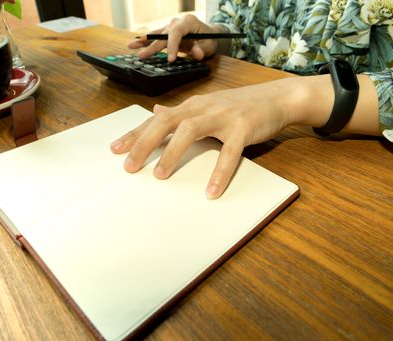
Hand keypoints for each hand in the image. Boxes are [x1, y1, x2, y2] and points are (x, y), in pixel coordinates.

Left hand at [111, 78, 304, 198]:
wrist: (277, 97)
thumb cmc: (240, 105)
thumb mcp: (207, 105)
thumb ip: (181, 112)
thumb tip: (156, 111)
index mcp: (192, 106)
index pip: (157, 119)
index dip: (135, 134)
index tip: (115, 150)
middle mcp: (203, 108)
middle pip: (166, 122)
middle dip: (144, 143)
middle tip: (129, 166)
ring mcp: (223, 116)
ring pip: (190, 130)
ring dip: (172, 153)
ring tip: (159, 175)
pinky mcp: (243, 128)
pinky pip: (229, 152)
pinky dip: (219, 172)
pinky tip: (211, 191)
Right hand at [128, 14, 223, 61]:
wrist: (208, 35)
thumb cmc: (209, 39)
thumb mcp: (209, 45)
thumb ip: (202, 50)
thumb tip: (197, 54)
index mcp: (188, 22)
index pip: (176, 33)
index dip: (172, 46)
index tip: (171, 60)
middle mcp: (176, 22)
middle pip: (163, 35)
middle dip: (152, 46)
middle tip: (142, 56)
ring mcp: (170, 26)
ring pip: (155, 34)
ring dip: (143, 41)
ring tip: (130, 46)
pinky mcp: (166, 32)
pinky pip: (155, 36)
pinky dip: (145, 41)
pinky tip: (135, 45)